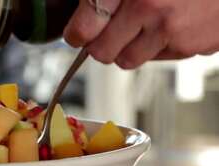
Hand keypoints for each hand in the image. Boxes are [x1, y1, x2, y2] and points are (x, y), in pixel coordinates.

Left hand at [63, 0, 218, 68]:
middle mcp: (147, 6)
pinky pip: (158, 59)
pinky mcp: (188, 45)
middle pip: (101, 52)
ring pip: (126, 60)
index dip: (76, 33)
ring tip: (146, 24)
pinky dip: (161, 46)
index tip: (77, 34)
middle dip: (102, 45)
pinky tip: (174, 23)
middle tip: (110, 33)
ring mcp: (169, 28)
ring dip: (131, 48)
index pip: (84, 27)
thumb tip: (81, 24)